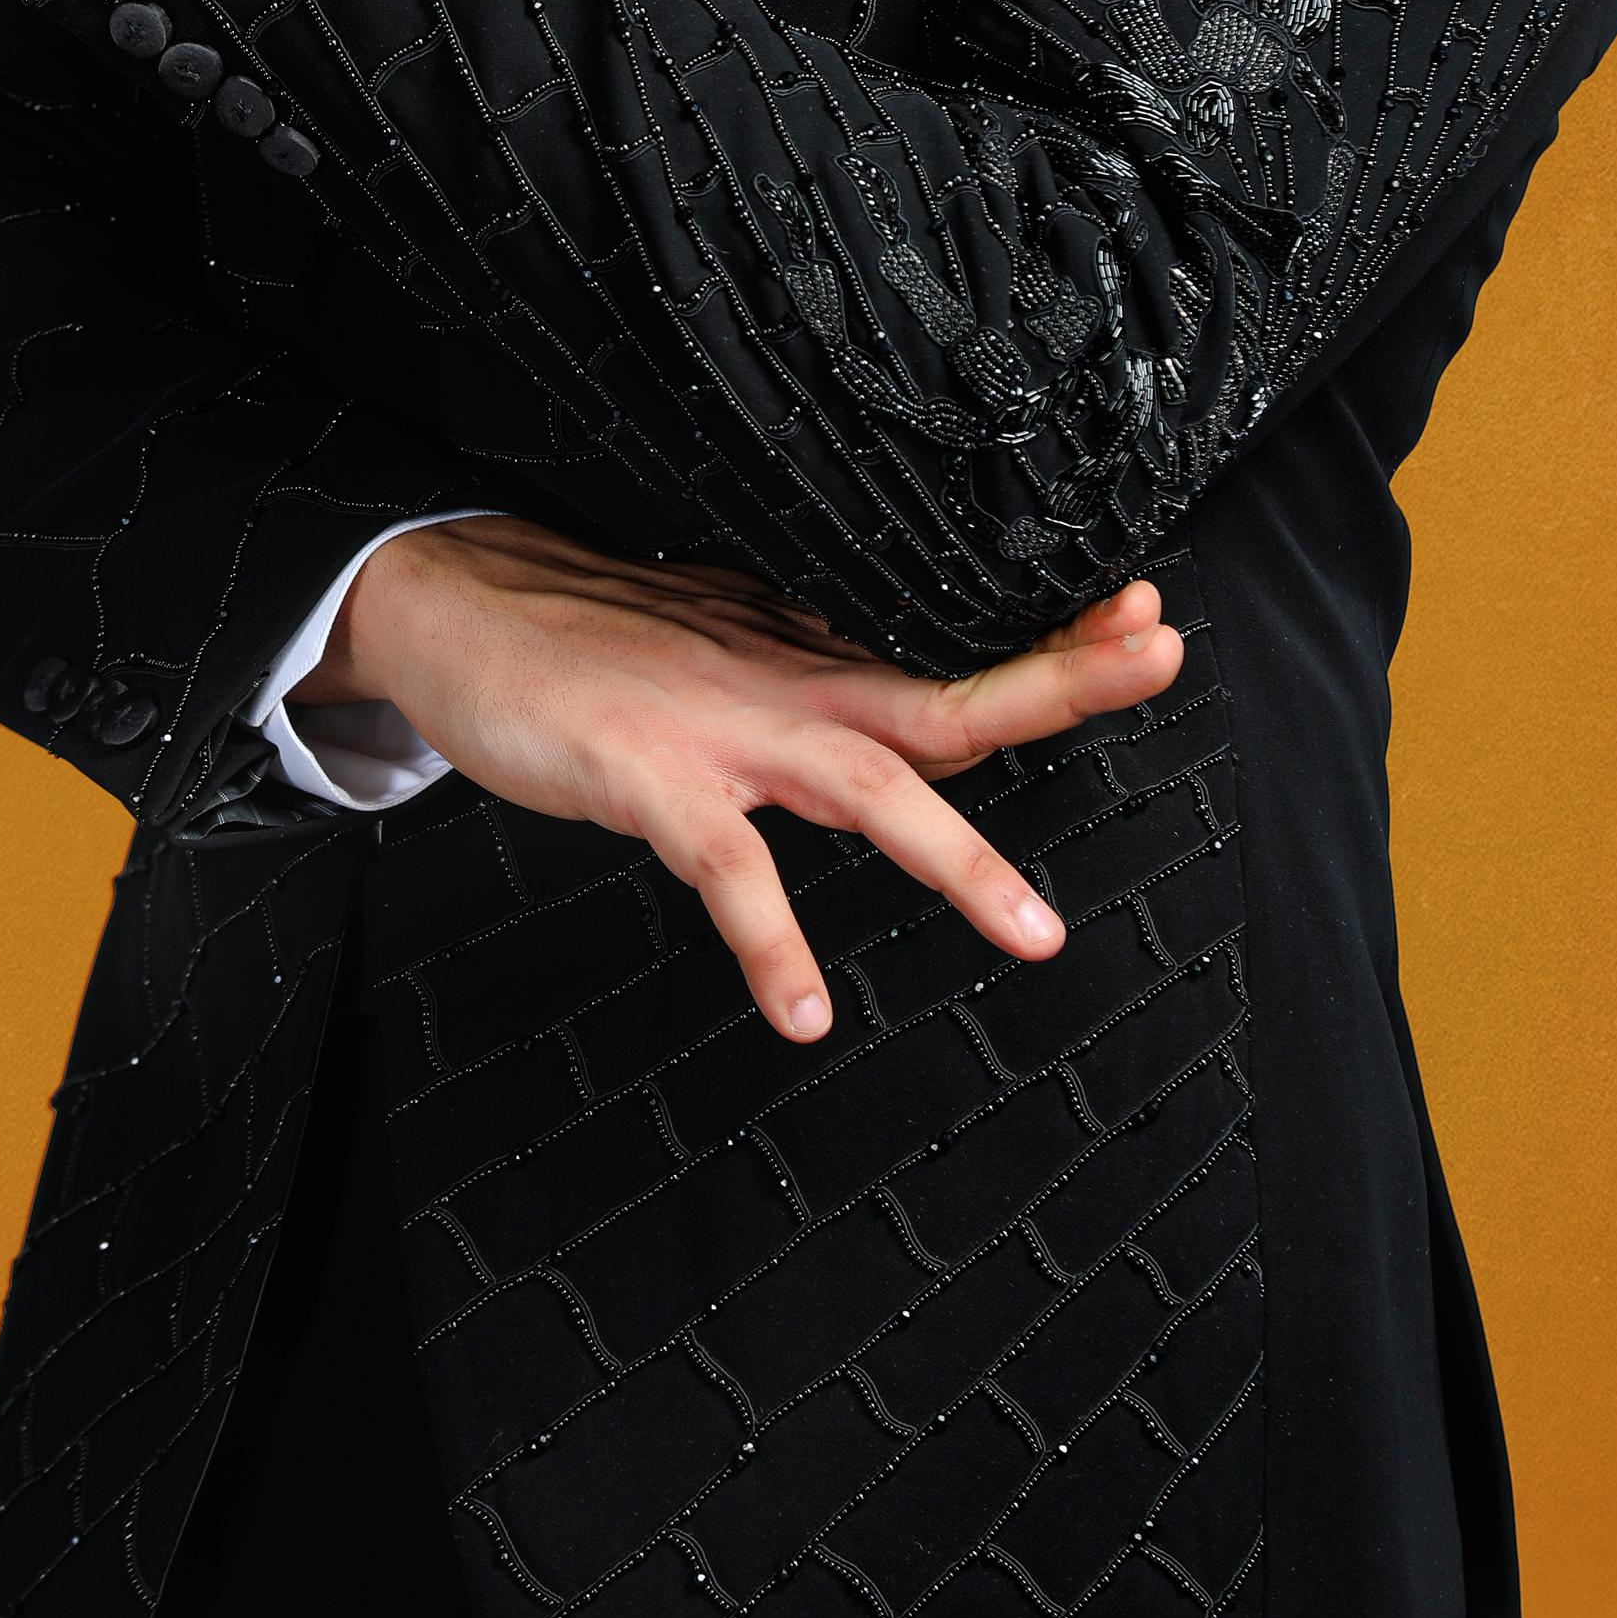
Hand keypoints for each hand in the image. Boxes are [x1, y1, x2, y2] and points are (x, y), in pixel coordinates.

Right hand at [314, 514, 1183, 1043]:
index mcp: (809, 665)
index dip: (1055, 647)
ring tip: (1034, 933)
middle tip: (1157, 658)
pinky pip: (725, 870)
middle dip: (1058, 684)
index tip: (1149, 619)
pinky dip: (768, 941)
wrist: (458, 605)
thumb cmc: (589, 640)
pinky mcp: (648, 777)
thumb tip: (880, 703)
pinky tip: (802, 1012)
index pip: (955, 662)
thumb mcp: (719, 646)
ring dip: (956, 856)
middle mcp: (787, 687)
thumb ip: (803, 677)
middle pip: (946, 699)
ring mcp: (722, 730)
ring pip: (864, 787)